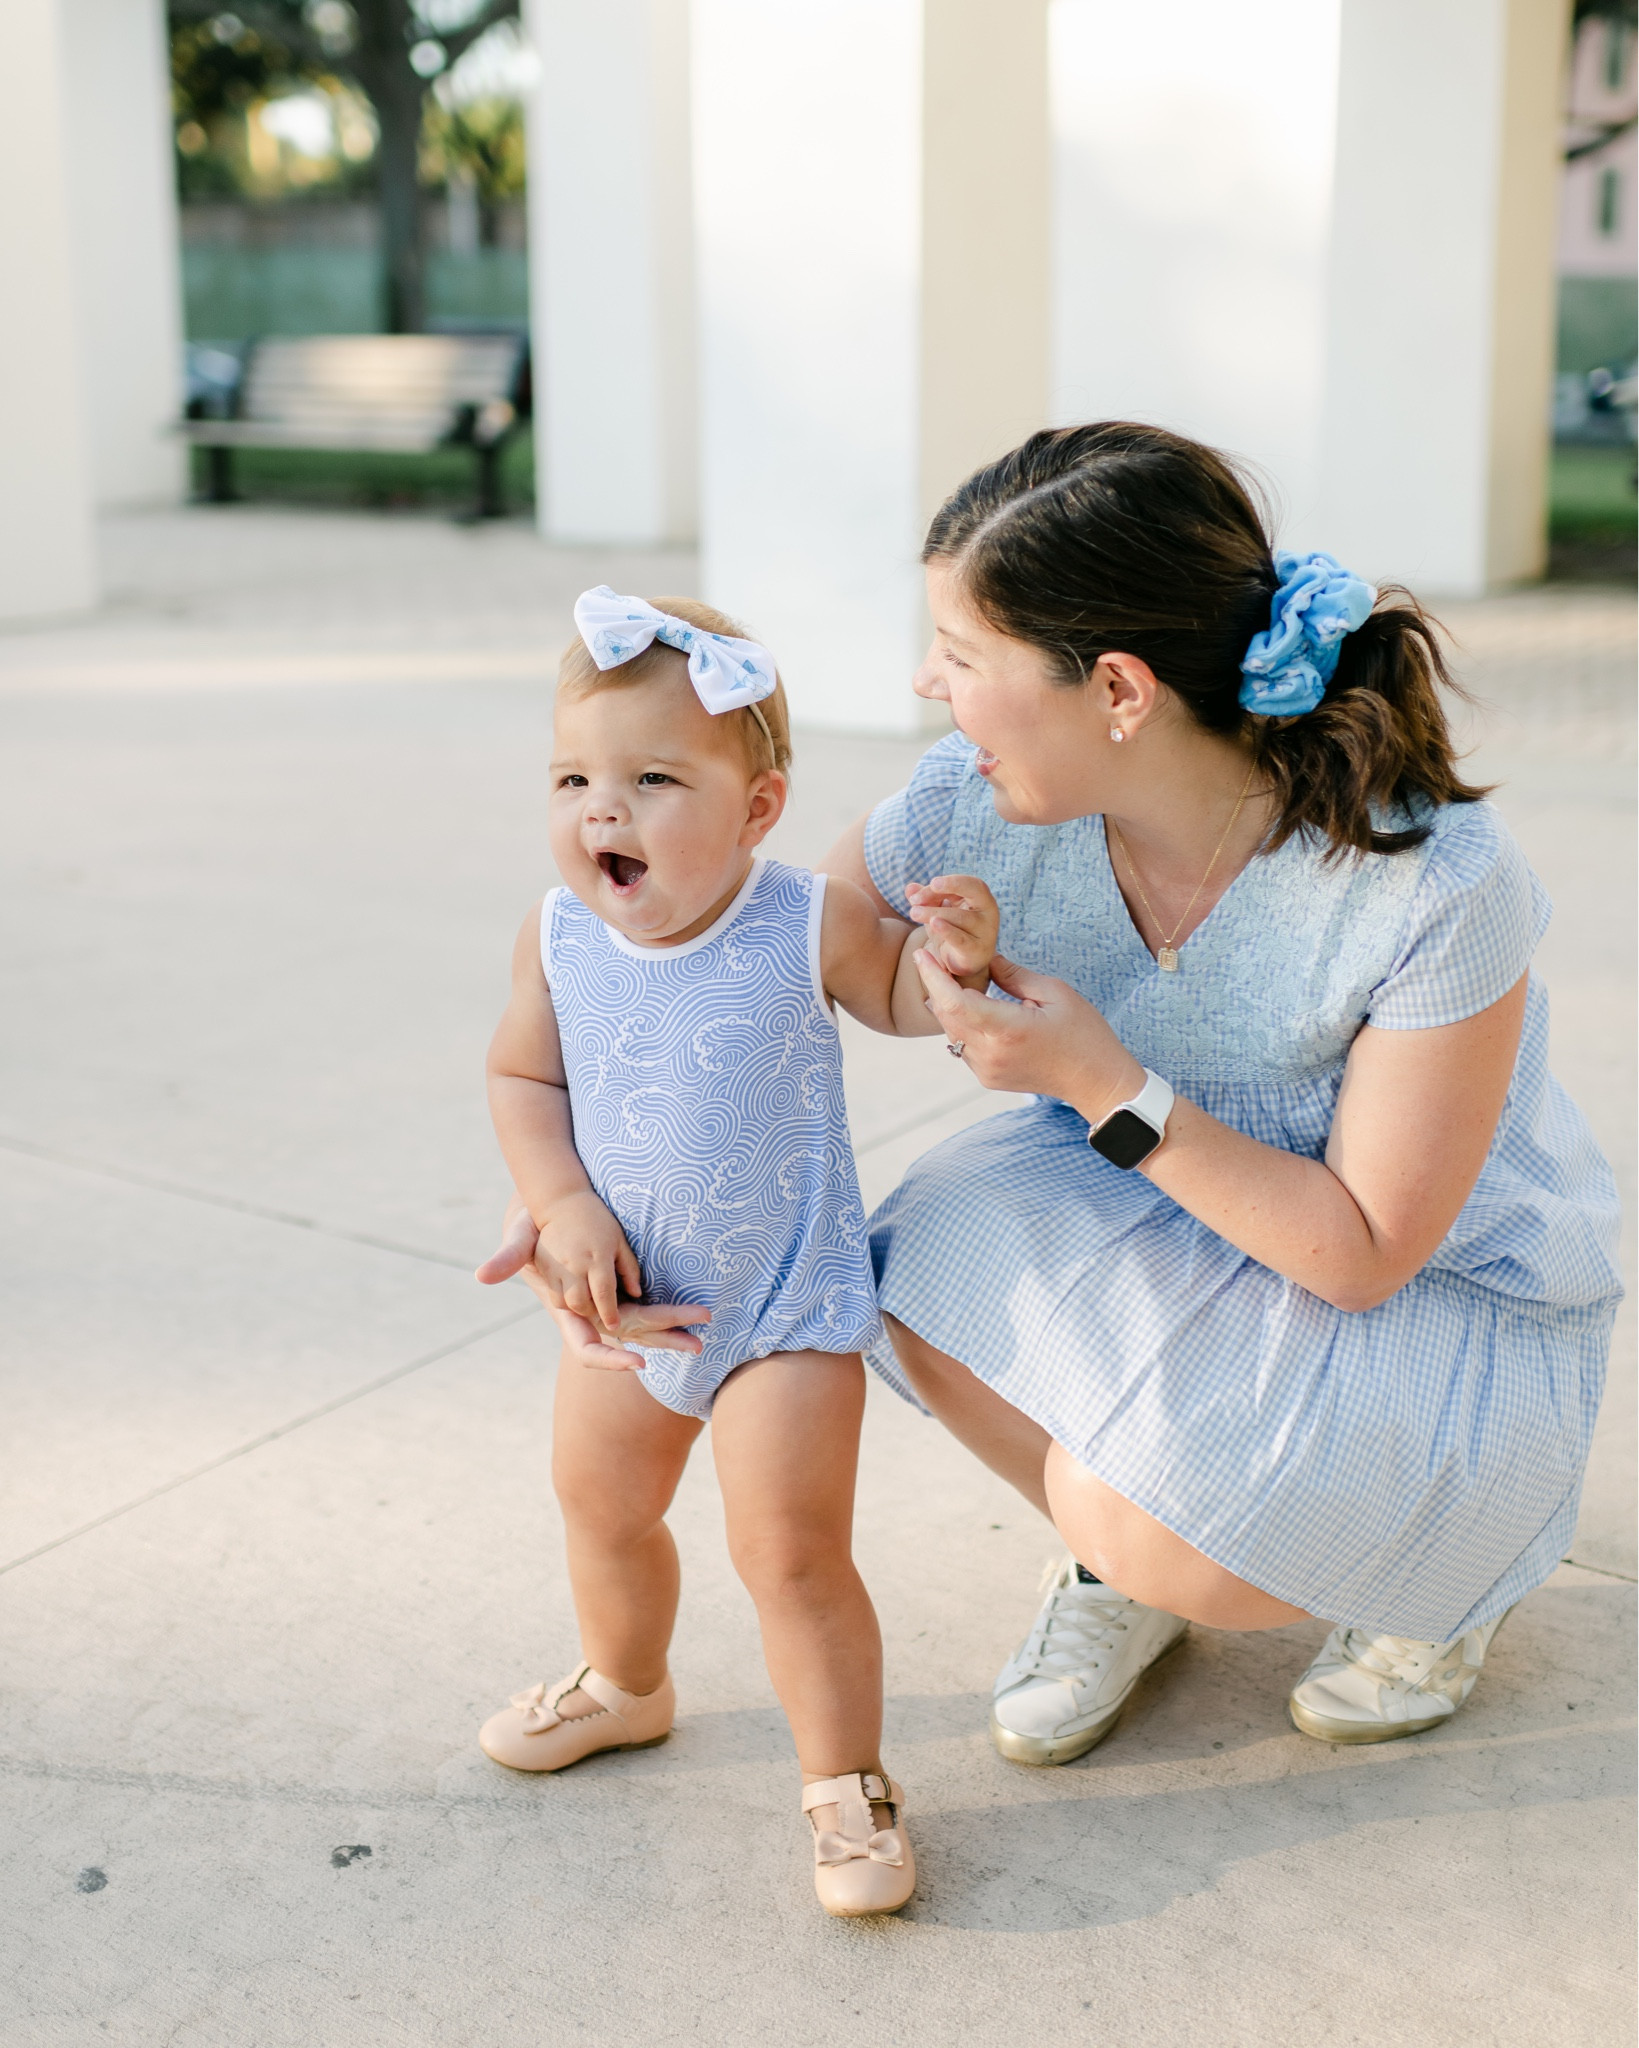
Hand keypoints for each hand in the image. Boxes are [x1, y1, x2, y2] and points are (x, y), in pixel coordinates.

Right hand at [477, 1193, 709, 1366]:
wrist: (545, 1209)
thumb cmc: (531, 1219)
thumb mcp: (520, 1233)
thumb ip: (508, 1254)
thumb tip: (481, 1275)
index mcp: (565, 1308)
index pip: (587, 1348)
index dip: (611, 1360)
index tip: (640, 1362)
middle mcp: (588, 1312)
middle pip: (629, 1337)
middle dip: (663, 1340)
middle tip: (699, 1342)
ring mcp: (604, 1302)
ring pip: (642, 1325)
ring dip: (672, 1330)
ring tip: (704, 1336)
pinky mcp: (618, 1288)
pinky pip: (646, 1307)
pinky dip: (667, 1314)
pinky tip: (692, 1317)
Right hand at [524, 1187, 647, 1329]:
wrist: (561, 1202)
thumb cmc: (598, 1221)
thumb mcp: (619, 1240)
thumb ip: (629, 1268)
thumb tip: (637, 1293)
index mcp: (597, 1257)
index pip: (604, 1294)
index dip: (610, 1313)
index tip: (614, 1325)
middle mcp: (575, 1264)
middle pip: (581, 1303)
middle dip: (592, 1313)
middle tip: (601, 1310)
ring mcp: (556, 1266)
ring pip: (565, 1303)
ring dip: (577, 1308)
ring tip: (589, 1302)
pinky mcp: (543, 1266)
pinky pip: (554, 1294)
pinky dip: (565, 1300)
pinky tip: (575, 1294)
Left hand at [905, 874, 999, 988]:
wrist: (964, 961)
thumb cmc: (953, 930)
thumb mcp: (937, 911)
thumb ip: (925, 898)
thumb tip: (910, 888)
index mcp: (980, 897)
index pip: (966, 883)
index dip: (947, 882)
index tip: (926, 887)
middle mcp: (988, 911)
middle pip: (973, 891)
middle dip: (947, 889)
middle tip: (916, 898)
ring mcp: (986, 932)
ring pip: (960, 917)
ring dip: (934, 913)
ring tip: (914, 913)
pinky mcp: (977, 950)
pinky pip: (961, 939)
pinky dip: (947, 931)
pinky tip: (933, 924)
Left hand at [913, 946, 1144, 1116]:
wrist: (1095, 1081)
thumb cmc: (1083, 1033)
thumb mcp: (1054, 993)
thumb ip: (1014, 975)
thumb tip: (985, 956)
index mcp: (1007, 1030)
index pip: (954, 1002)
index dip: (933, 976)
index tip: (922, 954)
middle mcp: (990, 1055)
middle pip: (945, 1016)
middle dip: (935, 986)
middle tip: (933, 959)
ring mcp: (987, 1071)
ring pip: (949, 1033)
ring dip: (945, 1006)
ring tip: (946, 978)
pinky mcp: (988, 1079)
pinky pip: (962, 1047)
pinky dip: (959, 1024)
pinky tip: (966, 1006)